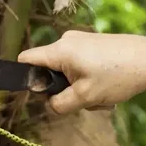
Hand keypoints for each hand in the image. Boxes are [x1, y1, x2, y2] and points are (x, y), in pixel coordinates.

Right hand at [18, 31, 145, 113]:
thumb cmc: (120, 76)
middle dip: (61, 89)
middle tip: (81, 98)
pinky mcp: (92, 45)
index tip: (41, 92)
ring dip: (78, 88)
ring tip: (99, 94)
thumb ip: (59, 104)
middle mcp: (66, 41)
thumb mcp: (85, 97)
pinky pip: (79, 66)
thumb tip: (50, 103)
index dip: (26, 78)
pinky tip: (105, 87)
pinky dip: (87, 80)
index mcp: (60, 50)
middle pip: (48, 70)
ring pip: (66, 72)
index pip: (25, 60)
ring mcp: (80, 41)